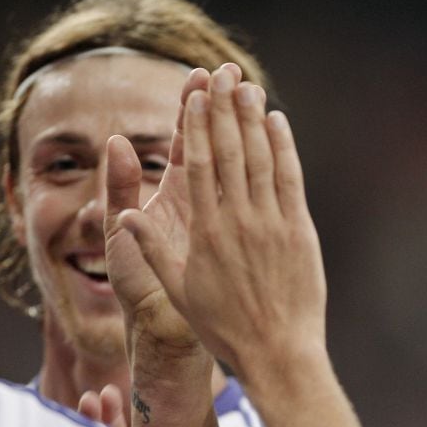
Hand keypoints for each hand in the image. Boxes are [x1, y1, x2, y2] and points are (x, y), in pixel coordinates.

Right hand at [117, 65, 326, 380]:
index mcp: (205, 231)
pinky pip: (290, 179)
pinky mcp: (299, 231)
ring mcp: (272, 223)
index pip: (197, 164)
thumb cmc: (225, 326)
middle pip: (229, 152)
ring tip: (245, 87)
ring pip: (261, 159)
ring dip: (252, 119)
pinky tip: (277, 123)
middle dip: (223, 110)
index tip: (193, 96)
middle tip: (219, 75)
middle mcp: (238, 220)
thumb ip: (153, 251)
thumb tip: (127, 218)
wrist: (277, 351)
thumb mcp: (178, 291)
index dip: (196, 125)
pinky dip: (283, 148)